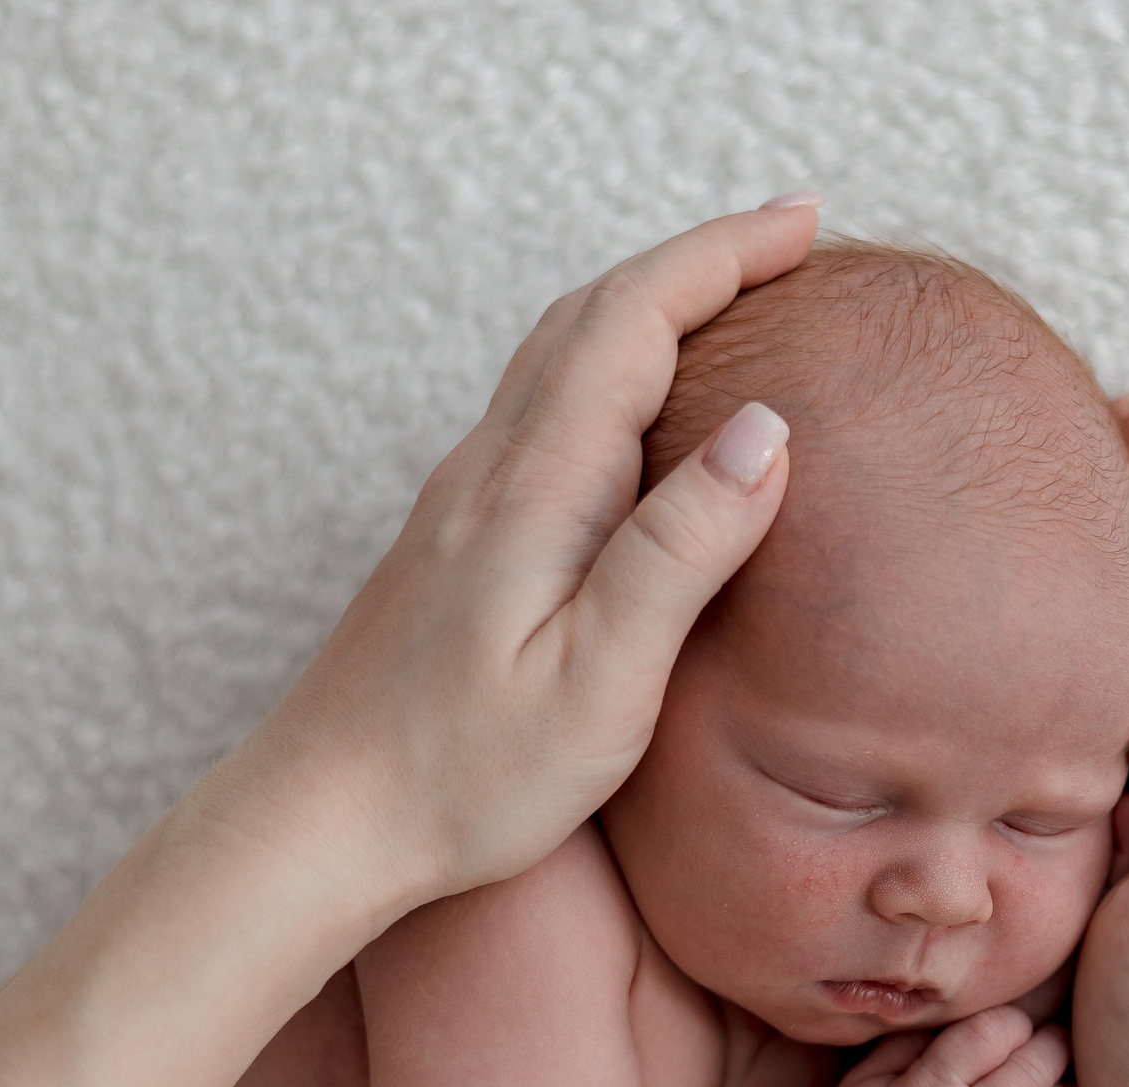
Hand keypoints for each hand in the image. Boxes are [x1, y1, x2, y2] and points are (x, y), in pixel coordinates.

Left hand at [200, 201, 822, 925]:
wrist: (322, 821)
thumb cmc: (465, 775)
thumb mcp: (601, 681)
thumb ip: (680, 551)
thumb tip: (766, 426)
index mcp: (538, 489)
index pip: (635, 319)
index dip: (723, 255)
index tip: (806, 223)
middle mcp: (492, 468)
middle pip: (594, 312)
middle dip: (698, 259)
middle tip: (792, 239)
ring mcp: (466, 497)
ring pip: (560, 351)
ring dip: (651, 302)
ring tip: (735, 298)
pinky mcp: (458, 537)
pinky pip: (544, 404)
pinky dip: (612, 361)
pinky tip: (646, 406)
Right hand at [820, 1007, 1085, 1086]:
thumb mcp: (863, 1082)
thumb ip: (907, 1040)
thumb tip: (956, 1013)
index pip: (997, 1030)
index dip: (1010, 1021)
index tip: (1007, 1028)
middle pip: (1037, 1063)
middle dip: (1046, 1043)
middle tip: (1044, 1042)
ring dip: (1055, 1085)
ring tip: (1044, 1081)